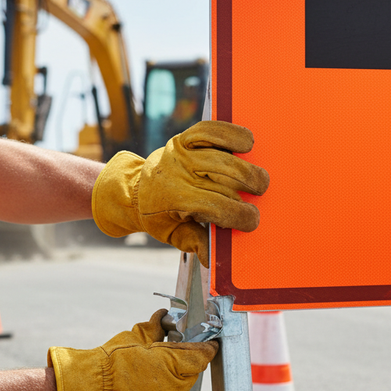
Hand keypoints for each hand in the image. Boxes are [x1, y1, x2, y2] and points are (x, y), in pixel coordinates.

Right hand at [47, 310, 216, 390]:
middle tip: (163, 358)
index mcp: (174, 363)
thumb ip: (156, 327)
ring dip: (171, 382)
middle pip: (191, 373)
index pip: (203, 355)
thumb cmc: (112, 361)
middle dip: (181, 364)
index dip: (205, 348)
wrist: (93, 390)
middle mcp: (177, 388)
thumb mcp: (135, 337)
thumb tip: (163, 316)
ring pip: (180, 390)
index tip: (206, 344)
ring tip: (149, 376)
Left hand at [91, 120, 268, 265]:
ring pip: (221, 155)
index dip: (239, 215)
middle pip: (224, 179)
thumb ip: (193, 242)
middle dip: (249, 187)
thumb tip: (210, 259)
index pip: (216, 206)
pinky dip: (230, 133)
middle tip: (259, 194)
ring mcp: (179, 153)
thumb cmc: (157, 216)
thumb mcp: (172, 234)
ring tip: (258, 178)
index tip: (252, 221)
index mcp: (174, 199)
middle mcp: (177, 173)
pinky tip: (247, 142)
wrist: (131, 191)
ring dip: (246, 166)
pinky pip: (208, 131)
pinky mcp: (182, 139)